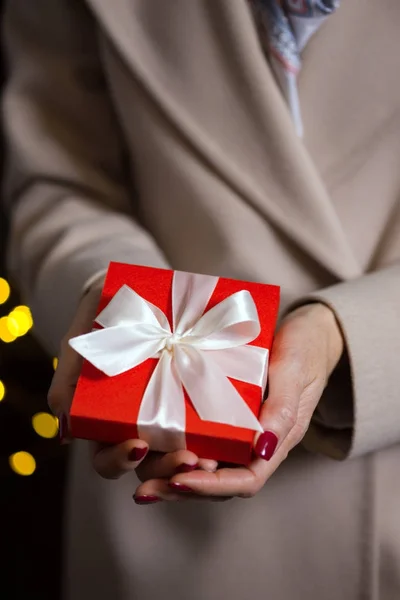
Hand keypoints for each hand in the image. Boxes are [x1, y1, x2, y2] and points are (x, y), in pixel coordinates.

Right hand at [47, 278, 216, 481]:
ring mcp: (171, 412)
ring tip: (212, 458)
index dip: (120, 459)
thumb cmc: (101, 317)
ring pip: (181, 454)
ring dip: (197, 461)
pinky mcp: (199, 396)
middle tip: (189, 460)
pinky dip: (220, 434)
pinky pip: (211, 425)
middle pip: (150, 466)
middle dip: (168, 468)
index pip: (109, 458)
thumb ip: (67, 382)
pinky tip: (235, 434)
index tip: (138, 445)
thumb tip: (65, 430)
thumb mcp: (79, 343)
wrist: (137, 288)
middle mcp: (141, 424)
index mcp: (108, 421)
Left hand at [133, 303, 343, 502]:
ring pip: (201, 464)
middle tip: (144, 488)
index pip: (244, 480)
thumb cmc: (305, 351)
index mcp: (275, 442)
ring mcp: (234, 430)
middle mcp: (251, 444)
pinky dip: (171, 444)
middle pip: (215, 481)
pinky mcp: (219, 411)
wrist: (308, 331)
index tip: (179, 480)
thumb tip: (263, 449)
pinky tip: (144, 440)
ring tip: (138, 470)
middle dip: (179, 487)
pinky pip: (196, 435)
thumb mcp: (295, 373)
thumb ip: (282, 409)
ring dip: (169, 471)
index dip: (211, 486)